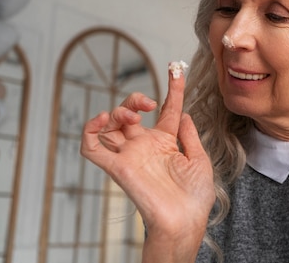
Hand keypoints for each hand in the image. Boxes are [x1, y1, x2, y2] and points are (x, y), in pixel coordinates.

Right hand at [81, 69, 214, 257]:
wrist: (186, 221)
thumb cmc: (195, 196)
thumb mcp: (199, 159)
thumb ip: (189, 134)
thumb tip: (184, 113)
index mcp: (167, 143)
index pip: (168, 109)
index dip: (172, 88)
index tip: (176, 69)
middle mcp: (146, 146)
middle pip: (130, 114)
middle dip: (134, 99)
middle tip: (148, 102)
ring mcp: (130, 155)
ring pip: (109, 126)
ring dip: (116, 112)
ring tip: (131, 114)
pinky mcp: (117, 167)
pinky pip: (92, 149)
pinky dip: (89, 131)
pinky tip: (101, 119)